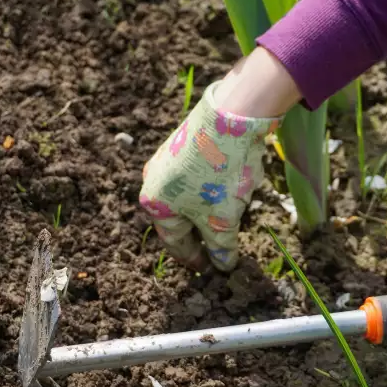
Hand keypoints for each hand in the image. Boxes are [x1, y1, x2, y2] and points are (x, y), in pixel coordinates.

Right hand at [140, 80, 281, 271]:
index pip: (175, 243)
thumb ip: (221, 247)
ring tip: (232, 214)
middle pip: (181, 219)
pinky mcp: (184, 145)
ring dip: (210, 210)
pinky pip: (197, 178)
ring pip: (190, 197)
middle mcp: (154, 181)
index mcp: (155, 204)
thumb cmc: (220, 175)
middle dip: (203, 233)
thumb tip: (224, 265)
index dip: (195, 259)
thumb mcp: (222, 220)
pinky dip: (213, 190)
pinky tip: (232, 187)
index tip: (209, 270)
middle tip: (221, 247)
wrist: (232, 116)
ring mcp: (167, 160)